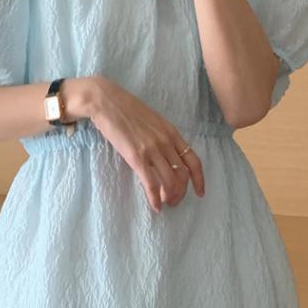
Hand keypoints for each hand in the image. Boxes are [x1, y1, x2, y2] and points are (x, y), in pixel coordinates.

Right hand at [62, 76, 204, 211]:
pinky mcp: (136, 156)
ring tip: (164, 204)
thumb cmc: (128, 109)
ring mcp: (152, 149)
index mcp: (171, 132)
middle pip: (182, 175)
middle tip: (174, 201)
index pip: (193, 160)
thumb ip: (163, 136)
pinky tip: (154, 206)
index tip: (199, 192)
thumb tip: (169, 155)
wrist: (107, 101)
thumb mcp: (153, 120)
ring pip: (170, 182)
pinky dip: (155, 198)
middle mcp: (165, 141)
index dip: (199, 179)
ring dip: (170, 198)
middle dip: (181, 193)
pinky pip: (151, 183)